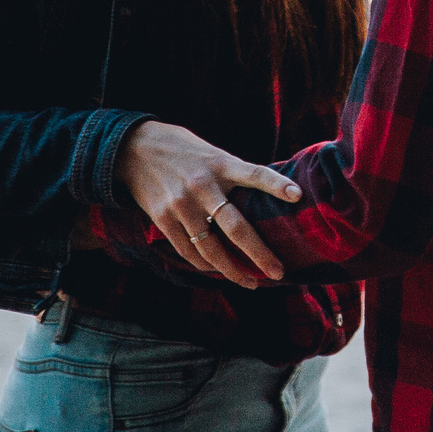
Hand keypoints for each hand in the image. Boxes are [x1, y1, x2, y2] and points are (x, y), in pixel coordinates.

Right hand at [113, 120, 300, 288]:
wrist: (135, 149)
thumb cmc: (184, 150)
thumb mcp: (213, 153)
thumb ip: (234, 174)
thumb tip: (264, 197)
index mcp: (221, 164)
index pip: (254, 173)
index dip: (276, 184)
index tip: (297, 195)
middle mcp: (203, 186)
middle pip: (236, 228)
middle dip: (259, 254)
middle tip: (278, 272)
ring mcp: (181, 205)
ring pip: (211, 249)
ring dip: (232, 270)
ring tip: (251, 282)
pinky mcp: (163, 219)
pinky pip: (189, 250)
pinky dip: (206, 265)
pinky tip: (220, 271)